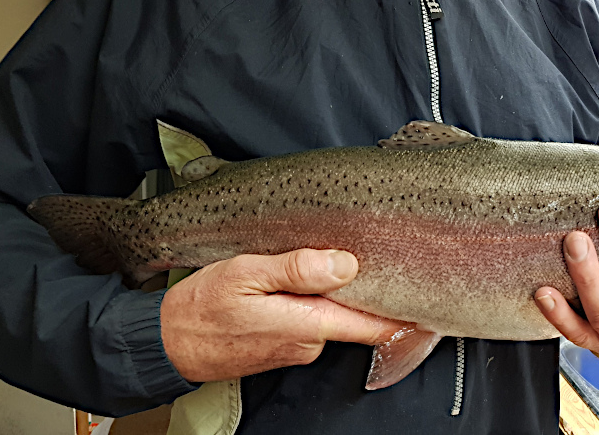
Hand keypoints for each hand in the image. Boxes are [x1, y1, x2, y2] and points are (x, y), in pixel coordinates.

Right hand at [160, 249, 405, 381]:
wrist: (166, 344)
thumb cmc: (201, 308)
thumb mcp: (245, 274)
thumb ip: (297, 269)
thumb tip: (346, 264)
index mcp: (308, 324)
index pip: (373, 325)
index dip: (406, 313)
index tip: (432, 296)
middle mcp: (311, 343)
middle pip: (356, 313)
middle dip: (367, 287)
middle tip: (383, 251)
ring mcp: (299, 348)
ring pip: (334, 315)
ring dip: (336, 292)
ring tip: (336, 258)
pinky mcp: (286, 347)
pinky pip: (314, 321)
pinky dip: (316, 301)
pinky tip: (304, 280)